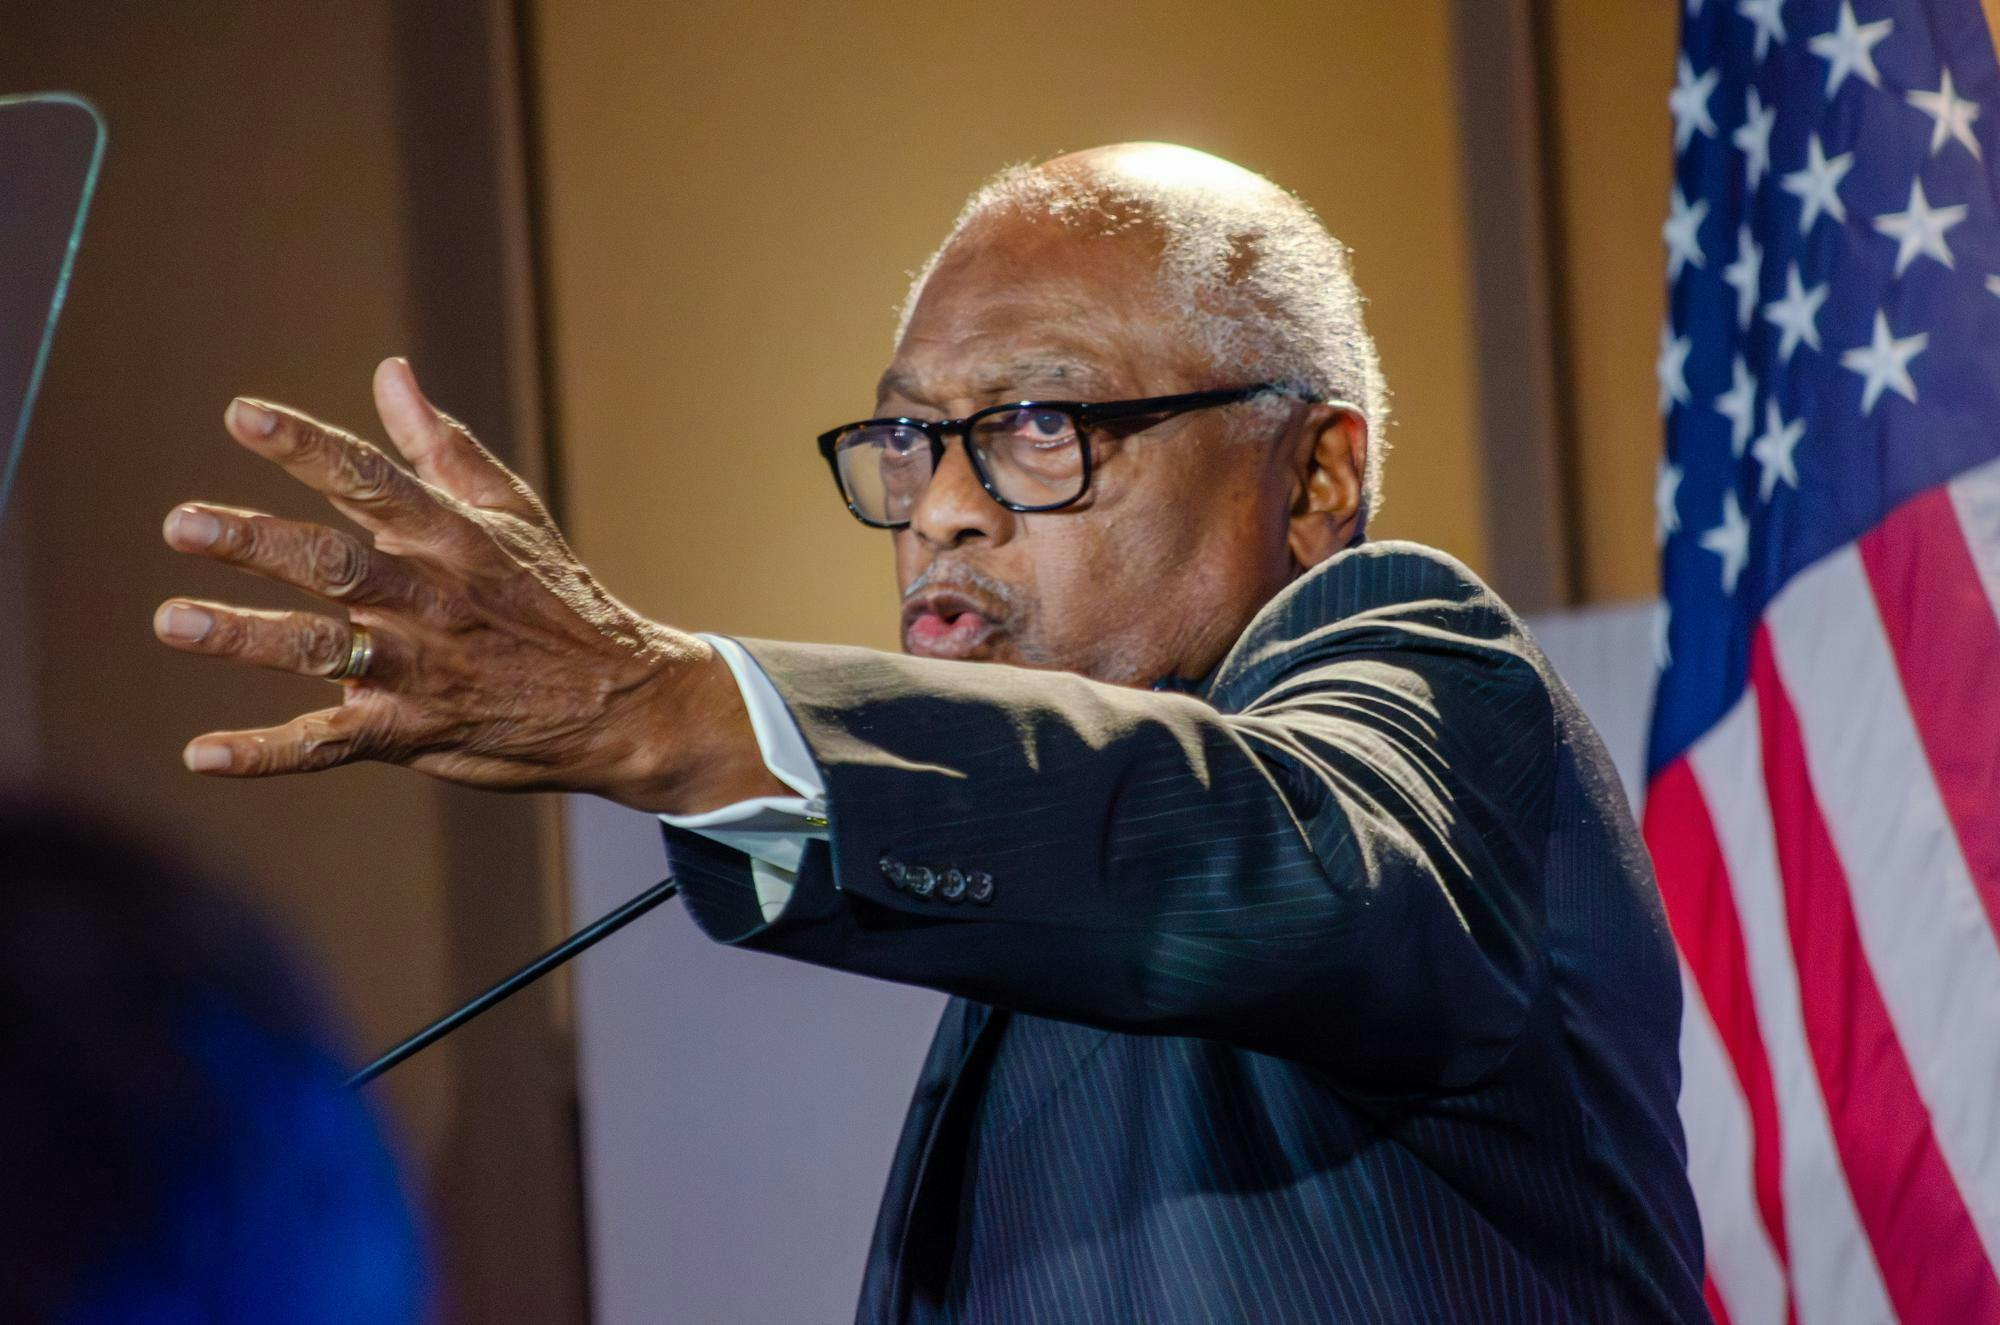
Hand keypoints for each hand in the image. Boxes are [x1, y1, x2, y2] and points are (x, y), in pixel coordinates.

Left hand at [155, 358, 774, 812]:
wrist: (625, 704)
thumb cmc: (559, 599)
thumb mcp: (513, 514)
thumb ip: (441, 448)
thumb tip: (389, 372)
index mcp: (452, 537)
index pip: (371, 480)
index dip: (305, 447)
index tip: (240, 416)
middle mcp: (430, 598)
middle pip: (334, 564)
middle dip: (258, 543)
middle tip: (184, 524)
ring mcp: (419, 669)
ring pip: (320, 649)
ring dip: (245, 638)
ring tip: (174, 621)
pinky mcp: (412, 731)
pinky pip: (329, 743)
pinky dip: (265, 753)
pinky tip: (202, 753)